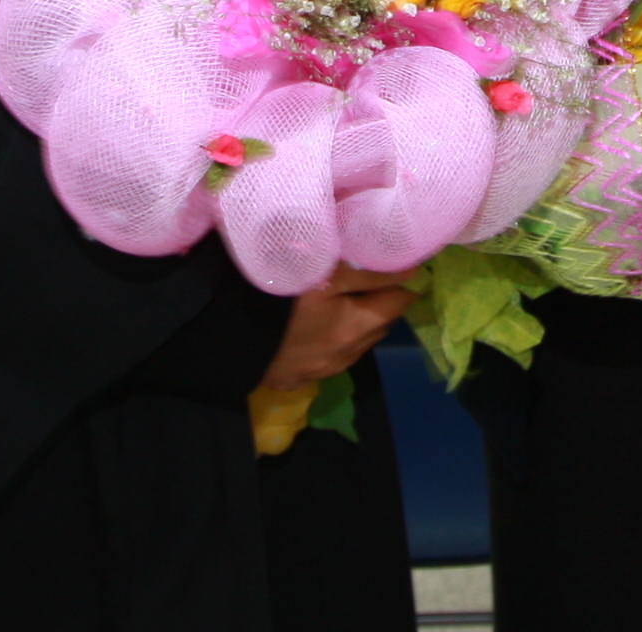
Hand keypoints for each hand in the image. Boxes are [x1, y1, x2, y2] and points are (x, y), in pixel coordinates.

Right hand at [256, 264, 412, 390]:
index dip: (403, 282)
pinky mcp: (301, 377)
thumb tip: (412, 272)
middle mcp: (347, 355)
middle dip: (380, 302)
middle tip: (366, 276)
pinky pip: (333, 356)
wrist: (229, 336)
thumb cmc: (280, 297)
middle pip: (381, 324)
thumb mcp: (326, 276)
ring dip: (359, 323)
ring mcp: (324, 369)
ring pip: (358, 343)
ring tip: (341, 300)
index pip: (400, 303)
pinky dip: (335, 339)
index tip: (397, 265)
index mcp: (357, 328)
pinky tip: (317, 326)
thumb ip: (371, 273)